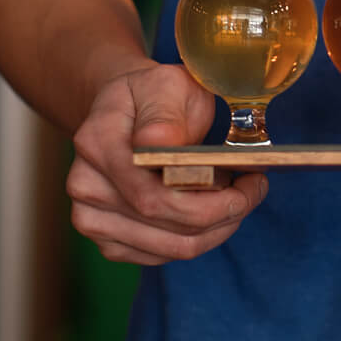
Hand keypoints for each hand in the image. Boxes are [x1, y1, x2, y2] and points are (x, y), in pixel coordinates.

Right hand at [66, 63, 268, 264]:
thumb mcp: (167, 85)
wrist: (126, 110)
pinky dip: (200, 237)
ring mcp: (92, 218)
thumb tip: (159, 143)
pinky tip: (212, 211)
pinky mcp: (109, 241)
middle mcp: (86, 186)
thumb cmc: (154, 96)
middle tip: (254, 188)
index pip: (154, 195)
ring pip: (173, 247)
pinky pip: (165, 255)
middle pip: (169, 226)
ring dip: (218, 228)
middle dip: (226, 213)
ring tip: (236, 197)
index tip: (253, 178)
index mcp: (97, 144)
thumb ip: (165, 114)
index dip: (212, 199)